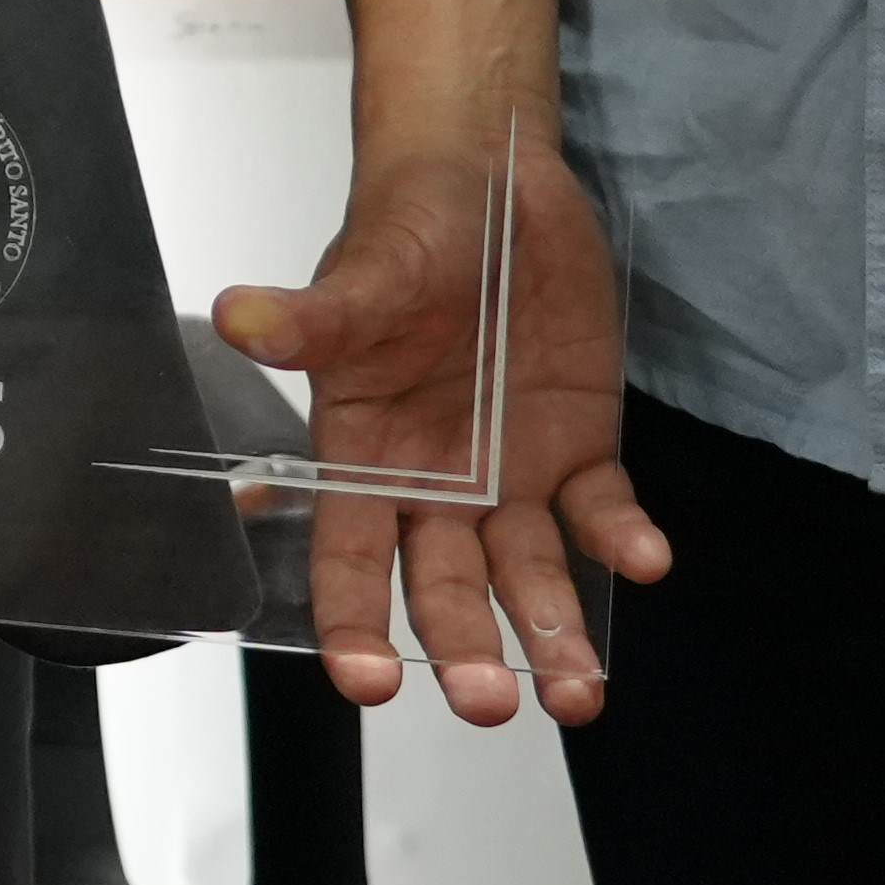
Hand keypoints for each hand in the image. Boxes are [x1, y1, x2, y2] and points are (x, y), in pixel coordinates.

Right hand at [217, 128, 659, 727]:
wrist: (494, 183)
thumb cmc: (409, 228)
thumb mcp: (364, 275)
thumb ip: (312, 316)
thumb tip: (238, 317)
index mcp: (366, 457)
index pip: (351, 559)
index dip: (353, 624)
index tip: (366, 685)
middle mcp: (437, 486)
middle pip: (446, 590)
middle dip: (467, 651)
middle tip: (489, 701)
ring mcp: (512, 478)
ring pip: (530, 577)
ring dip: (553, 634)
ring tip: (578, 694)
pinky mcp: (579, 451)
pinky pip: (602, 514)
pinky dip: (623, 541)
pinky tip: (645, 560)